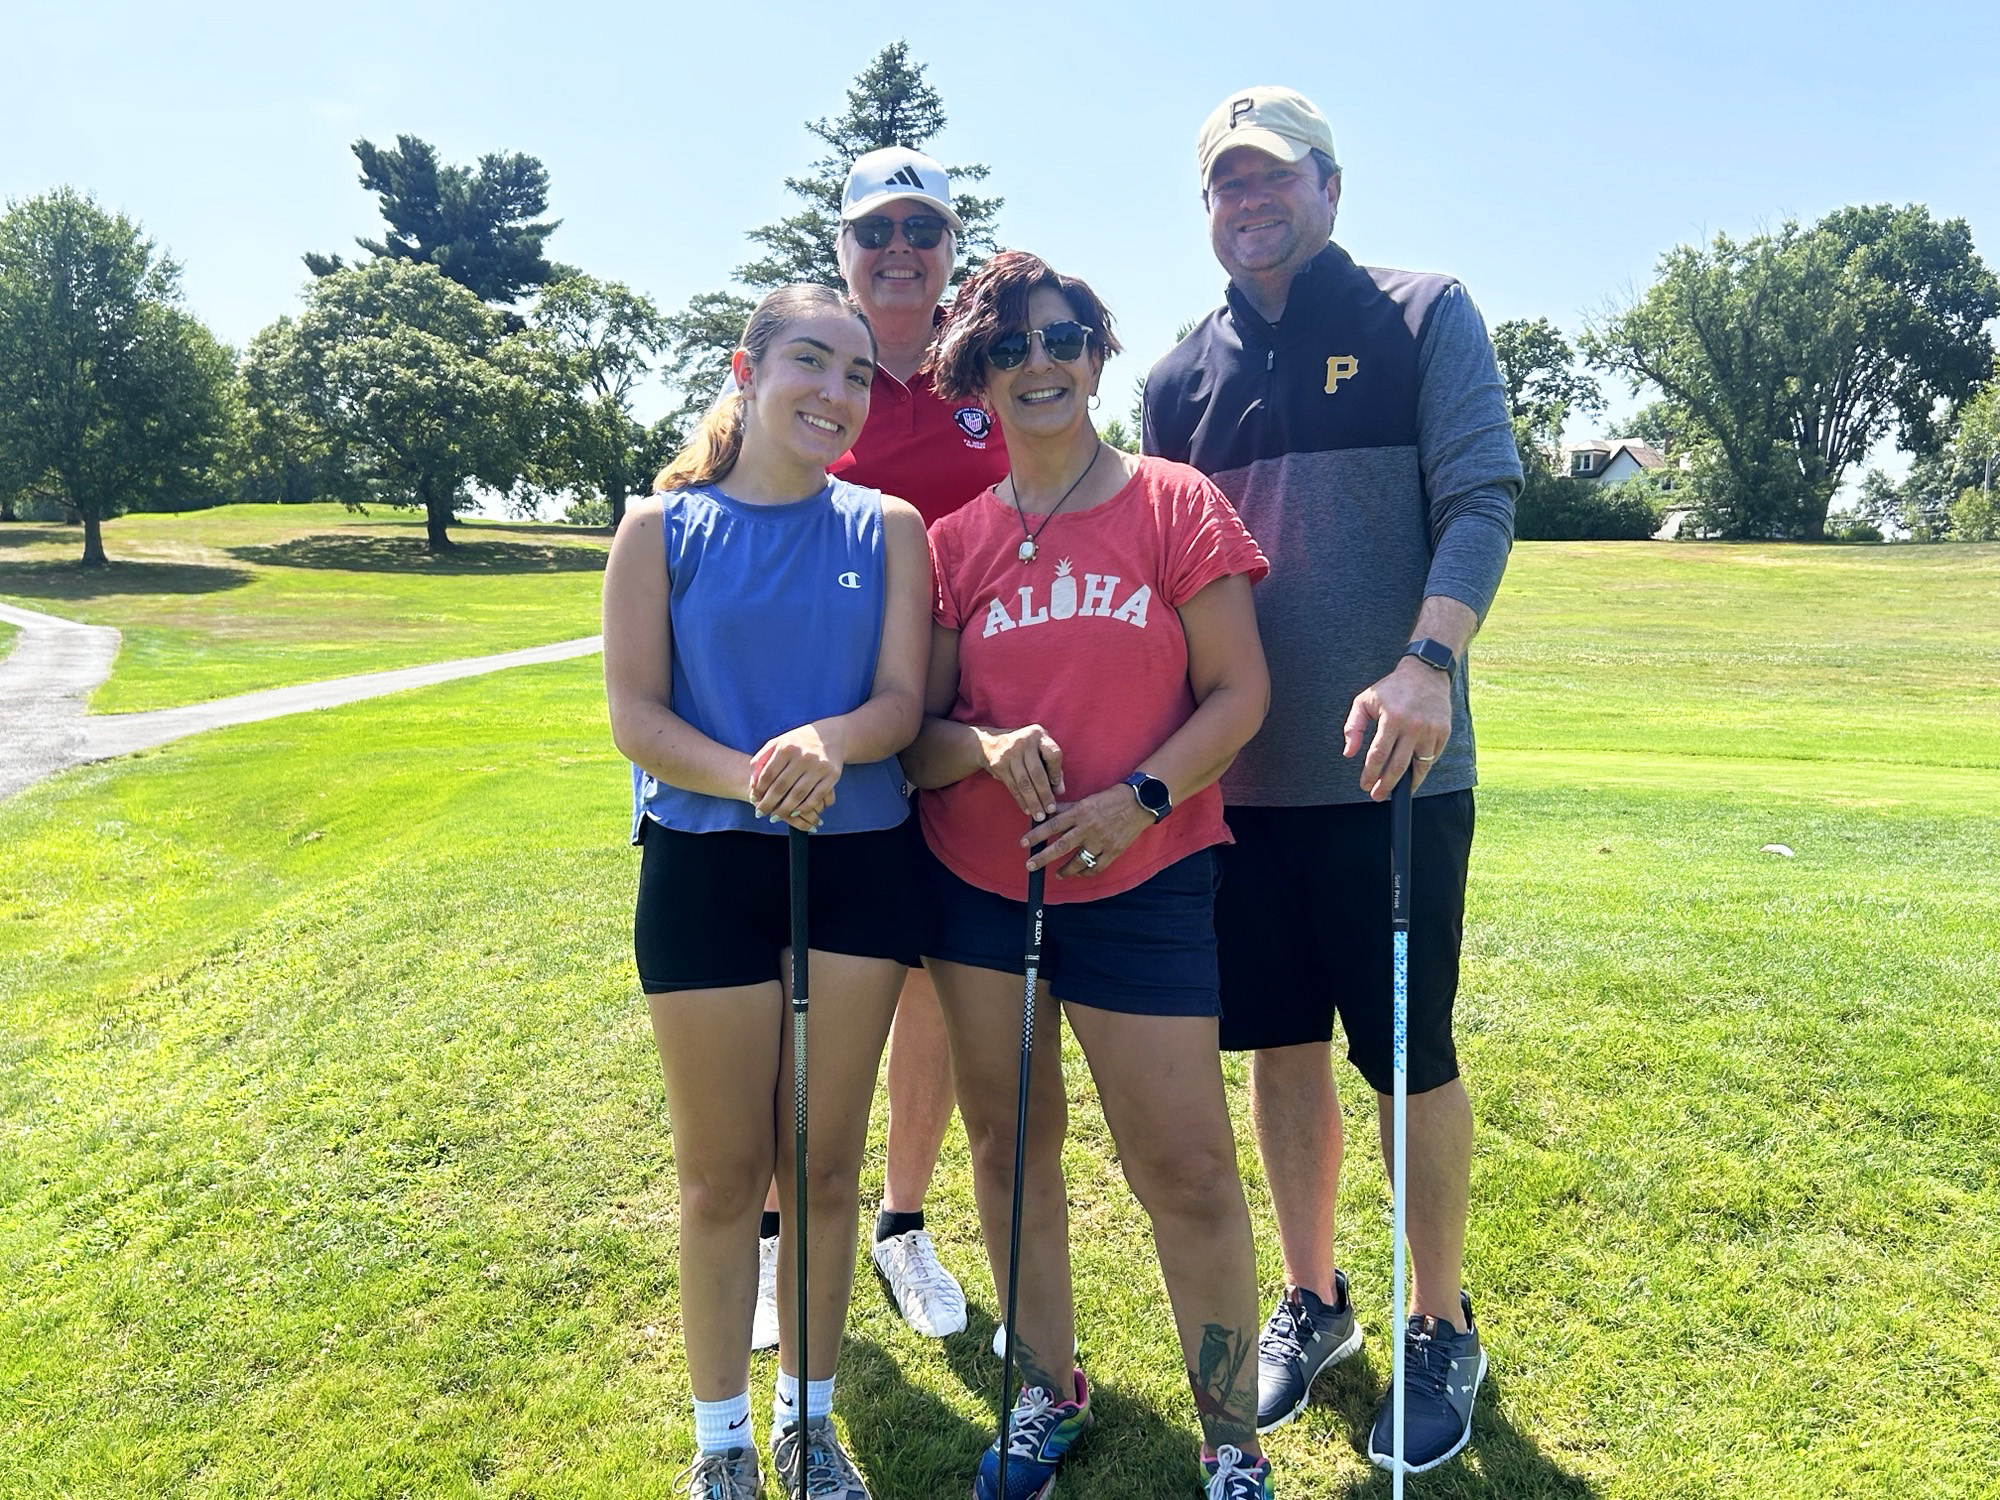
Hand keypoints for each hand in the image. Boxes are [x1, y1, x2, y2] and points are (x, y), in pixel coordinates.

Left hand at [749, 723, 843, 829]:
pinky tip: (794, 813)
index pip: (768, 774)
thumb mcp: (778, 743)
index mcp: (787, 747)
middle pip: (781, 787)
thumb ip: (761, 760)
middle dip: (768, 803)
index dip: (759, 790)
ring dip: (784, 810)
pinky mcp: (832, 775)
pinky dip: (804, 808)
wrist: (832, 736)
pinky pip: (816, 797)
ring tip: (775, 817)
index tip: (754, 800)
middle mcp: (803, 756)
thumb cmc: (798, 743)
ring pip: (798, 795)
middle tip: (760, 813)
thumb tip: (752, 784)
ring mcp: (819, 766)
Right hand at [978, 724, 1064, 819]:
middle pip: (1037, 772)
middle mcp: (1024, 742)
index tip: (1058, 790)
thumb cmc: (1024, 748)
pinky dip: (1021, 800)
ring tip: (1039, 815)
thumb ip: (1053, 767)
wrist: (990, 743)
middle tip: (1050, 810)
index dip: (1056, 774)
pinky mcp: (998, 765)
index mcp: (1038, 735)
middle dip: (1045, 794)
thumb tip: (1060, 791)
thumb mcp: (1039, 749)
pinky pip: (1012, 786)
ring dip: (1033, 802)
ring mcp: (1009, 753)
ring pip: (1024, 782)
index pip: (1053, 755)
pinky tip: (1027, 810)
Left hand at [1021, 786, 1154, 878]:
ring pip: (1078, 861)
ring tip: (1057, 875)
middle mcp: (1089, 828)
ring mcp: (1101, 841)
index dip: (1036, 835)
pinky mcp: (1113, 851)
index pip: (1052, 825)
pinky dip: (1086, 873)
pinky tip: (1079, 874)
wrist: (1139, 802)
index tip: (1023, 843)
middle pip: (1061, 846)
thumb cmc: (1111, 799)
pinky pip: (1096, 867)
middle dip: (1043, 858)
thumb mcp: (1087, 800)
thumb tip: (1047, 813)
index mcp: (1081, 812)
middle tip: (1030, 866)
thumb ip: (1067, 809)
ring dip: (1065, 870)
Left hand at [1343, 657, 1450, 800]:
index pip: (1378, 755)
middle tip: (1377, 796)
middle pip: (1398, 766)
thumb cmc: (1391, 689)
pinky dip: (1421, 770)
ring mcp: (1431, 730)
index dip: (1370, 774)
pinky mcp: (1443, 733)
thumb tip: (1348, 753)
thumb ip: (1353, 726)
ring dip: (1406, 784)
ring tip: (1396, 793)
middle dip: (1385, 786)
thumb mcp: (1365, 700)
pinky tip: (1411, 776)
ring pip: (1419, 767)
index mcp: (1392, 718)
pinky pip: (1432, 759)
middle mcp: (1413, 726)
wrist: (1426, 673)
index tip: (1364, 785)